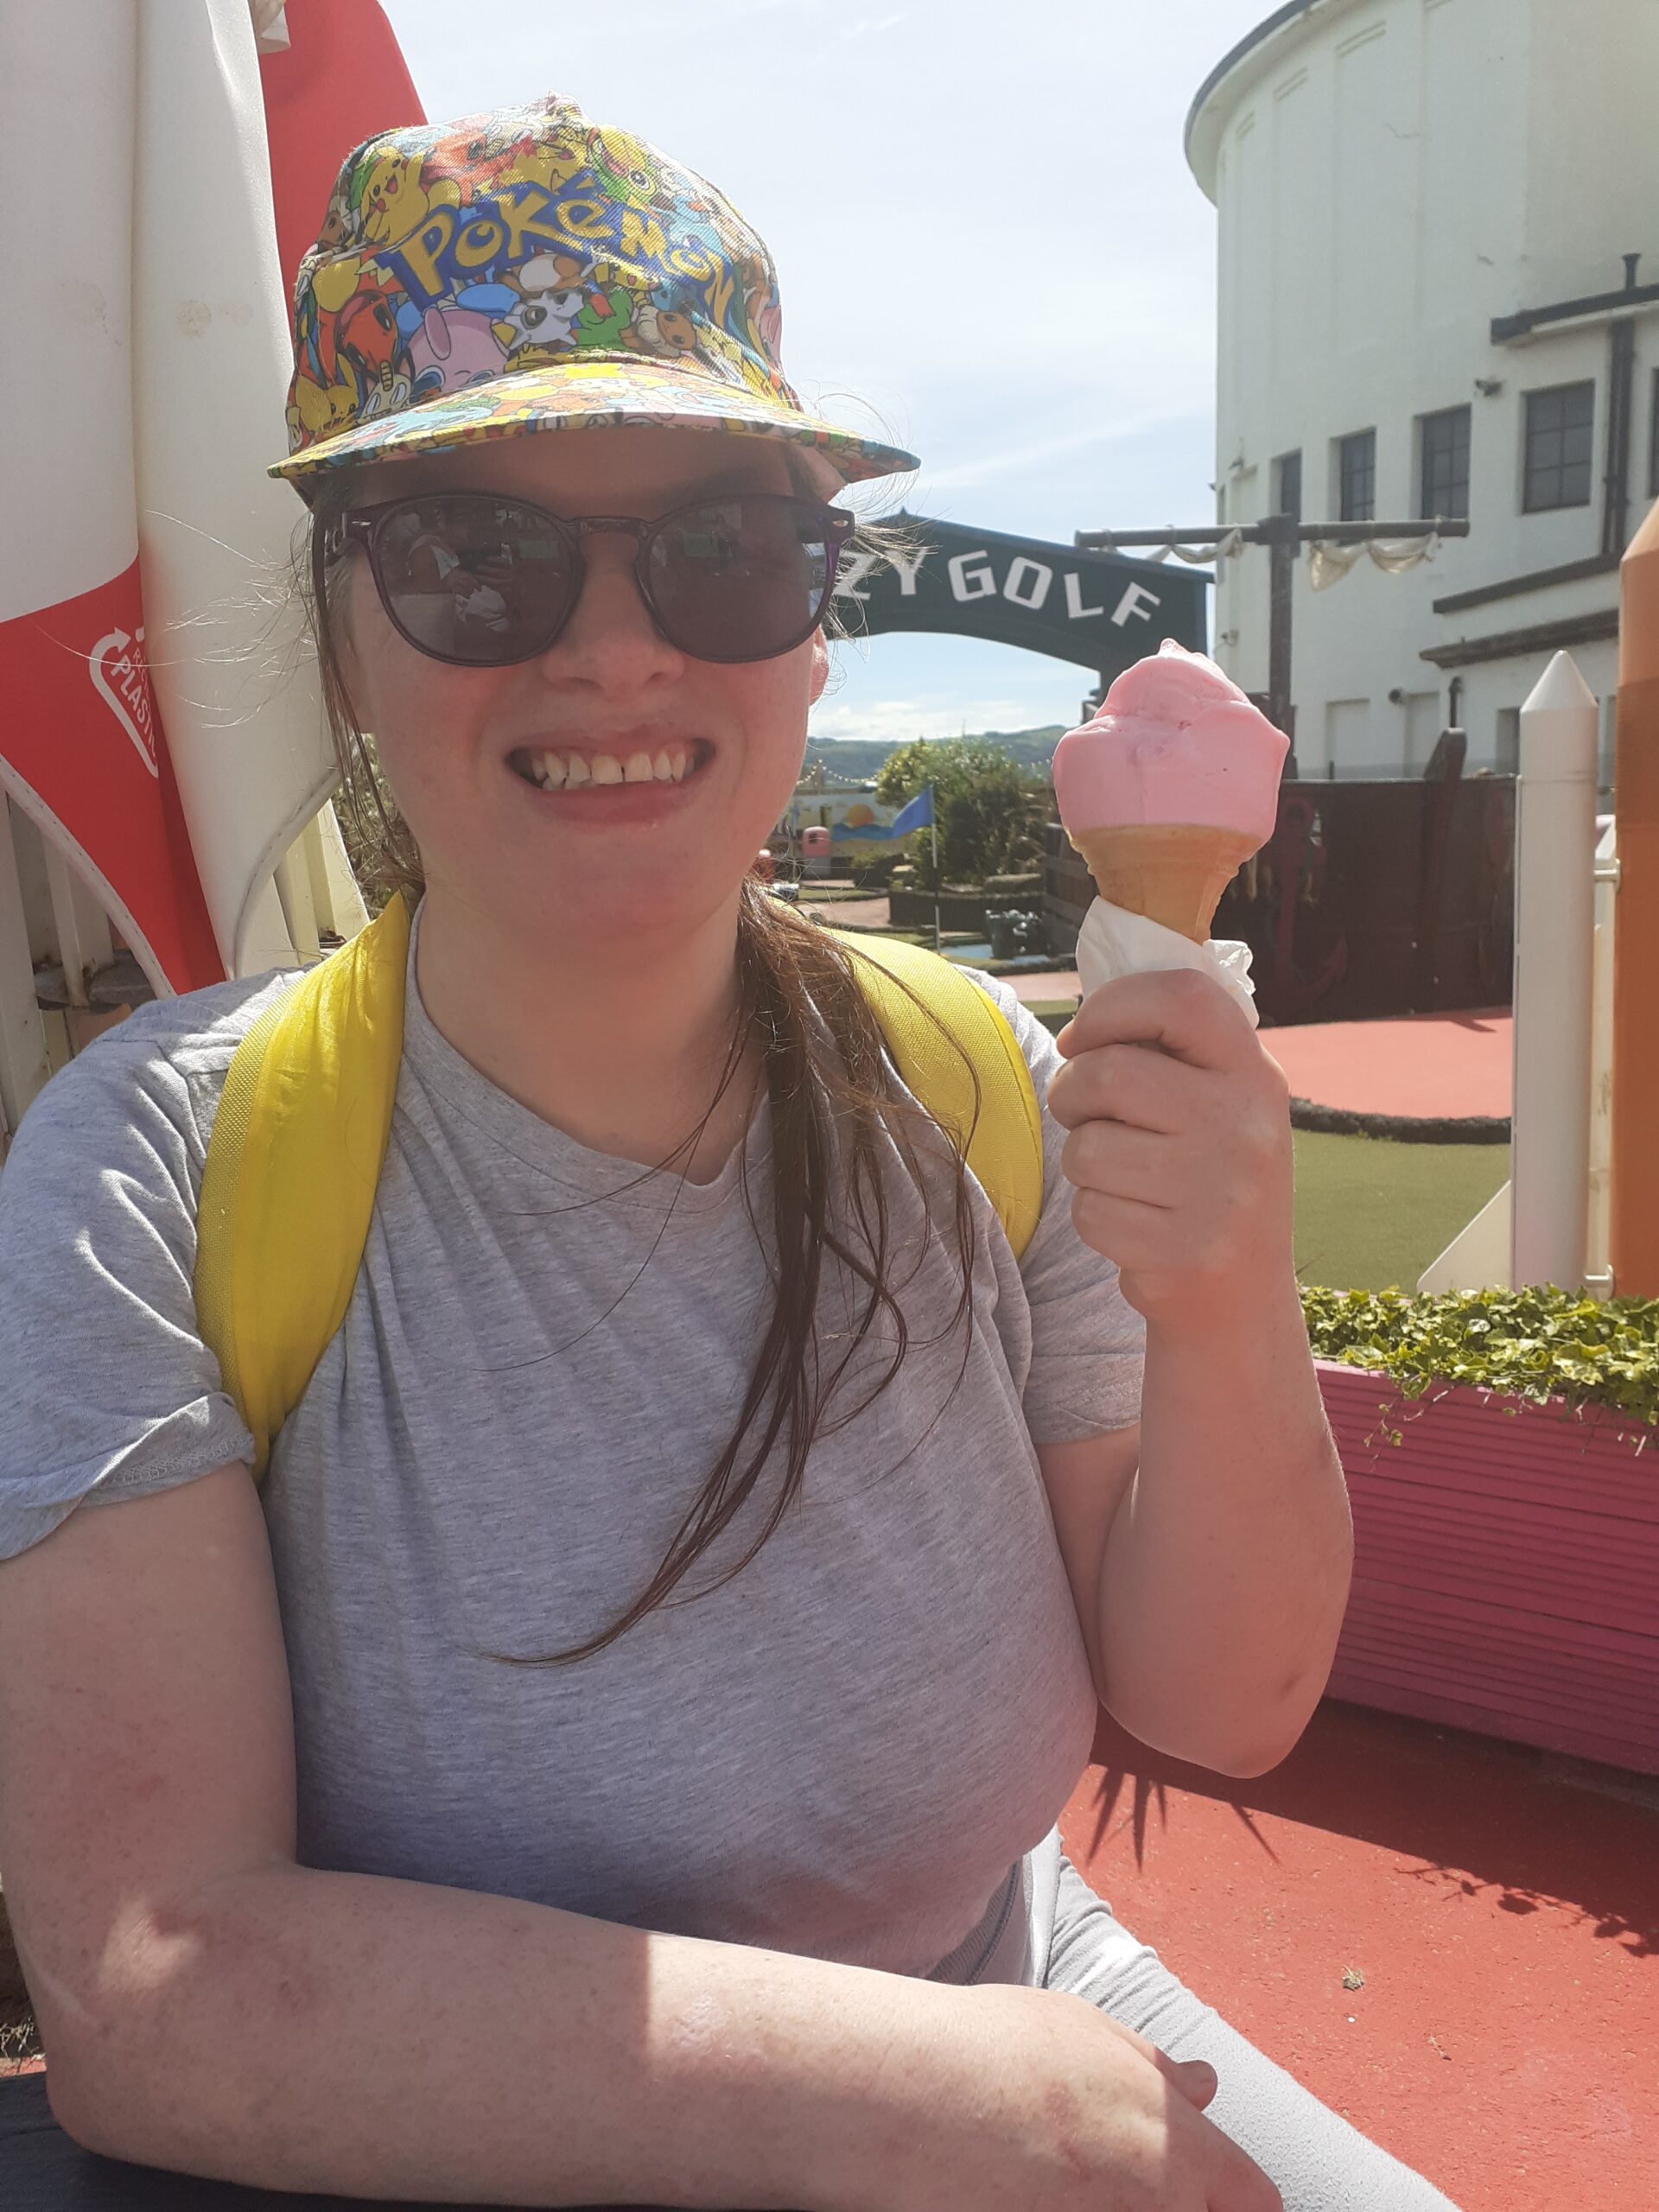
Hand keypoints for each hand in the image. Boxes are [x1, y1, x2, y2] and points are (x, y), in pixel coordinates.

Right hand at [870, 1982, 1280, 2211]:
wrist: (911, 2100)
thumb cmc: (1001, 2052)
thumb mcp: (1089, 2035)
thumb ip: (1157, 2072)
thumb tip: (1206, 2085)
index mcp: (1179, 2152)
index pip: (1254, 2200)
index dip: (1231, 2192)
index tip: (1206, 2184)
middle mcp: (1155, 2211)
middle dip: (1179, 2203)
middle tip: (1119, 2173)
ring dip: (1116, 2206)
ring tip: (1058, 2180)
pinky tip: (1025, 2192)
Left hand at [1046, 969, 1293, 1333]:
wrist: (1241, 1298)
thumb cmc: (1208, 1181)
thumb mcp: (1219, 1106)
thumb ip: (1172, 1056)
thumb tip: (1082, 1022)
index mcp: (1255, 1074)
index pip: (1182, 997)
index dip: (1111, 1006)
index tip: (1078, 1038)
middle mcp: (1247, 1124)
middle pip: (1109, 1073)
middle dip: (1069, 1092)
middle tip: (1078, 1112)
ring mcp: (1220, 1190)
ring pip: (1087, 1148)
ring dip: (1079, 1162)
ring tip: (1116, 1176)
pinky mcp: (1185, 1248)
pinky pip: (1089, 1210)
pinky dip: (1091, 1216)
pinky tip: (1130, 1224)